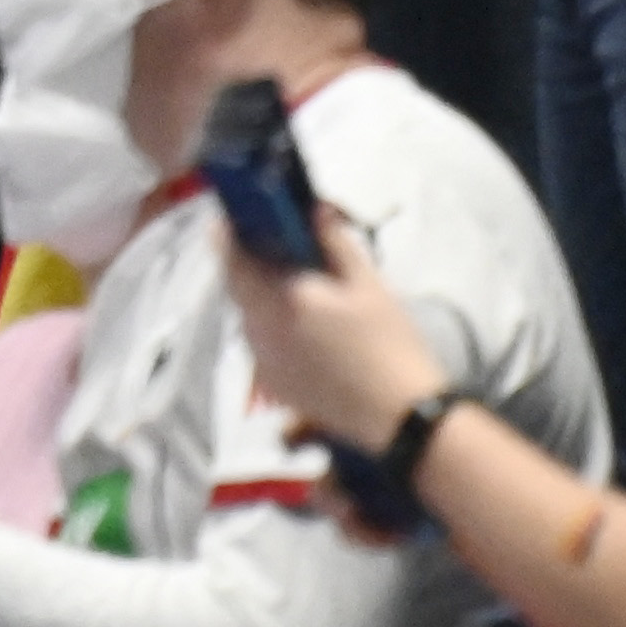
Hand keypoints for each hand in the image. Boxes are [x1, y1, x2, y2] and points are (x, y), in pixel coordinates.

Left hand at [219, 200, 451, 457]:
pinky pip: (261, 347)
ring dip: (259, 300)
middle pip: (238, 289)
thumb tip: (316, 209)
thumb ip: (336, 244)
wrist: (401, 417)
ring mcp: (264, 362)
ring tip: (291, 290)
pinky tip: (302, 330)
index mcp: (279, 300)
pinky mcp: (275, 387)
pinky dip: (271, 330)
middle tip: (269, 251)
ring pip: (249, 319)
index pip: (232, 260)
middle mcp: (260, 330)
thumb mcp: (370, 287)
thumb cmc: (390, 345)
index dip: (224, 236)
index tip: (227, 220)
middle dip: (246, 267)